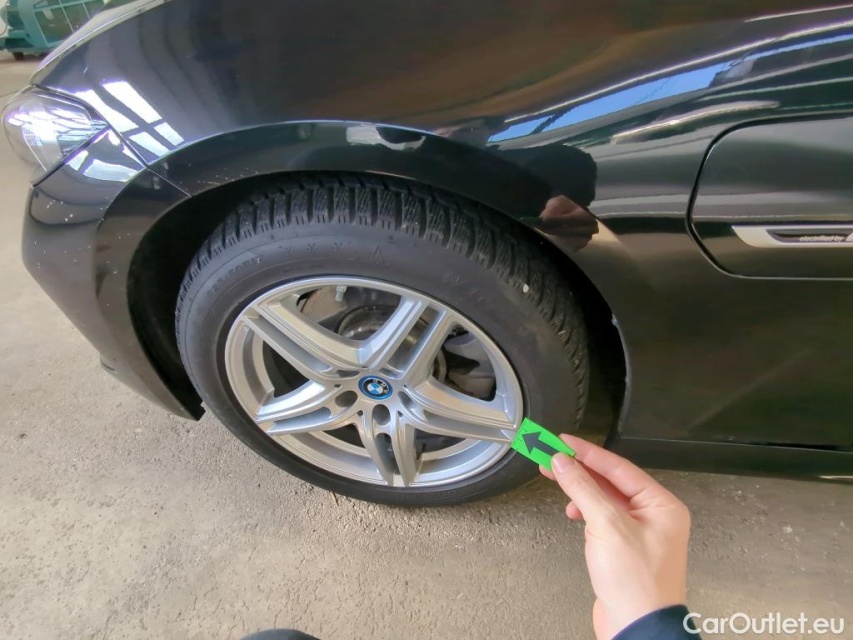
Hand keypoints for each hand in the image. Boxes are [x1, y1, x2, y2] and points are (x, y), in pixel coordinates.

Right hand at [541, 435, 690, 639]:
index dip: (587, 452)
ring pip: (605, 499)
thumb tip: (563, 462)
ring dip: (580, 490)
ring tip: (556, 479)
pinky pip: (603, 518)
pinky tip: (573, 511)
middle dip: (579, 469)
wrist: (637, 629)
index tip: (563, 441)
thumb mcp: (606, 526)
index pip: (619, 467)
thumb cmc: (636, 584)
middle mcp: (655, 517)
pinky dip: (585, 511)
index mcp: (662, 505)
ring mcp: (640, 534)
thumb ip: (582, 489)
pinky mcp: (625, 549)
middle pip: (611, 481)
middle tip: (551, 455)